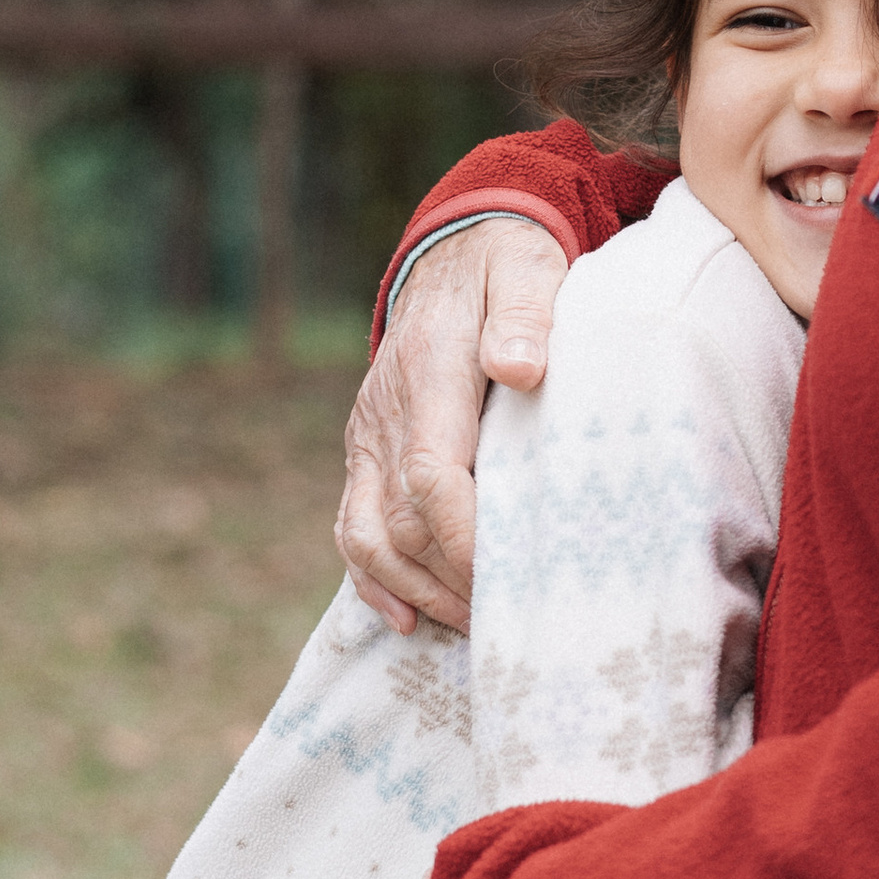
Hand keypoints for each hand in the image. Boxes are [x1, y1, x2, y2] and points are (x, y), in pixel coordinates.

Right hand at [337, 217, 568, 634]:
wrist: (456, 250)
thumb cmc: (507, 266)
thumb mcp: (526, 270)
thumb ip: (524, 314)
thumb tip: (519, 368)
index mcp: (429, 372)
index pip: (433, 474)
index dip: (464, 537)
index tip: (507, 580)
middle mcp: (387, 410)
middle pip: (402, 519)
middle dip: (451, 580)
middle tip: (508, 621)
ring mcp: (370, 433)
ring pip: (369, 533)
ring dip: (417, 589)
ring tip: (470, 628)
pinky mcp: (367, 448)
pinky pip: (352, 522)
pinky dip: (372, 577)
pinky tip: (405, 618)